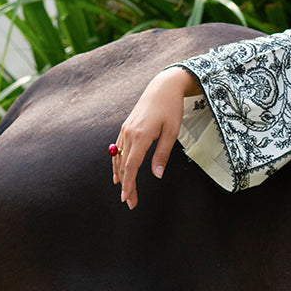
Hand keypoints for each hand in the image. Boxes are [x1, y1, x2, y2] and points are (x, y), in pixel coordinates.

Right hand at [111, 67, 198, 208]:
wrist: (163, 87)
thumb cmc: (171, 109)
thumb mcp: (172, 133)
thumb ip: (162, 154)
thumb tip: (156, 175)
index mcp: (141, 136)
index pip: (131, 166)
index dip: (129, 184)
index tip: (127, 198)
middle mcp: (129, 133)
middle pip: (124, 165)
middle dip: (126, 185)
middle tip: (129, 203)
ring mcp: (125, 130)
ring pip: (118, 158)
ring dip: (121, 176)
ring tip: (125, 192)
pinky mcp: (126, 127)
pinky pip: (118, 149)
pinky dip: (118, 163)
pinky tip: (119, 173)